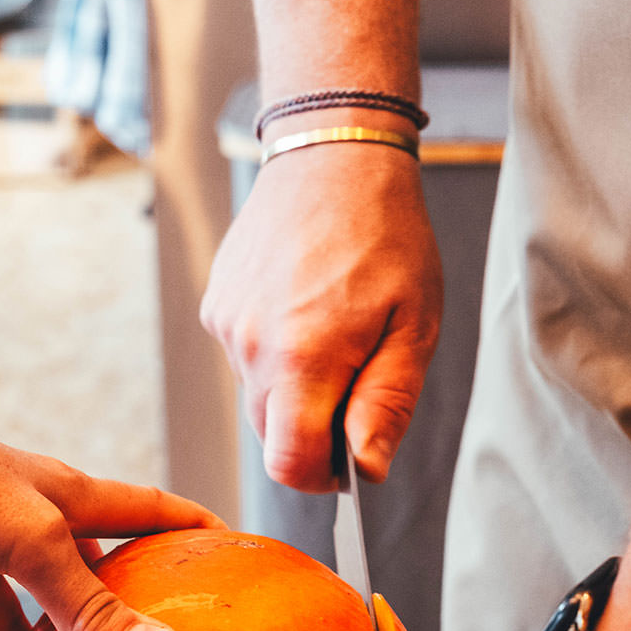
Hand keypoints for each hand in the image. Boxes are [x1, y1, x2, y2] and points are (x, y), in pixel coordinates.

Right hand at [201, 141, 441, 491]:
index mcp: (303, 356)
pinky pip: (246, 355)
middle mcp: (251, 345)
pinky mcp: (217, 302)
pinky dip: (275, 349)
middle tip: (359, 380)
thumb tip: (368, 467)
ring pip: (259, 394)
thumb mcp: (413, 324)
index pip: (290, 464)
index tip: (352, 457)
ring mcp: (227, 323)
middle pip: (272, 435)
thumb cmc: (386, 235)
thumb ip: (387, 403)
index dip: (324, 475)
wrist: (333, 155)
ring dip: (296, 385)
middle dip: (313, 429)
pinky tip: (307, 305)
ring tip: (337, 328)